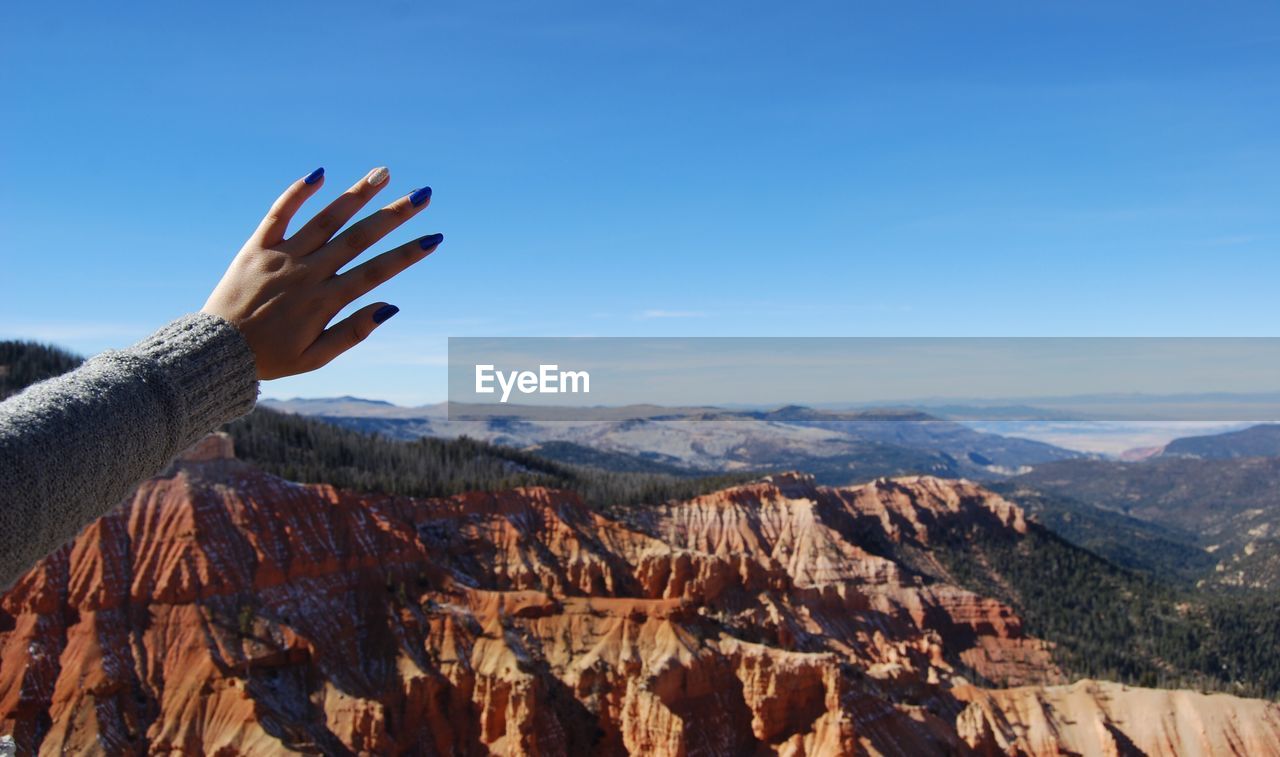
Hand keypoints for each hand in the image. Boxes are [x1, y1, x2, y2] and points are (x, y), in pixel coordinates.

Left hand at [202, 167, 442, 379]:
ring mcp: (283, 256)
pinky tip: (320, 174)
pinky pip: (280, 213)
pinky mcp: (257, 246)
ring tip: (383, 173)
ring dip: (357, 194)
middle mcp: (308, 273)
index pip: (377, 271)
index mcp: (325, 301)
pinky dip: (299, 192)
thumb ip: (354, 332)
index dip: (408, 254)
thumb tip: (391, 306)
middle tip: (422, 195)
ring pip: (327, 219)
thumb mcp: (316, 357)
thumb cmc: (270, 357)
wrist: (215, 350)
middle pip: (359, 238)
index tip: (434, 237)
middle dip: (394, 215)